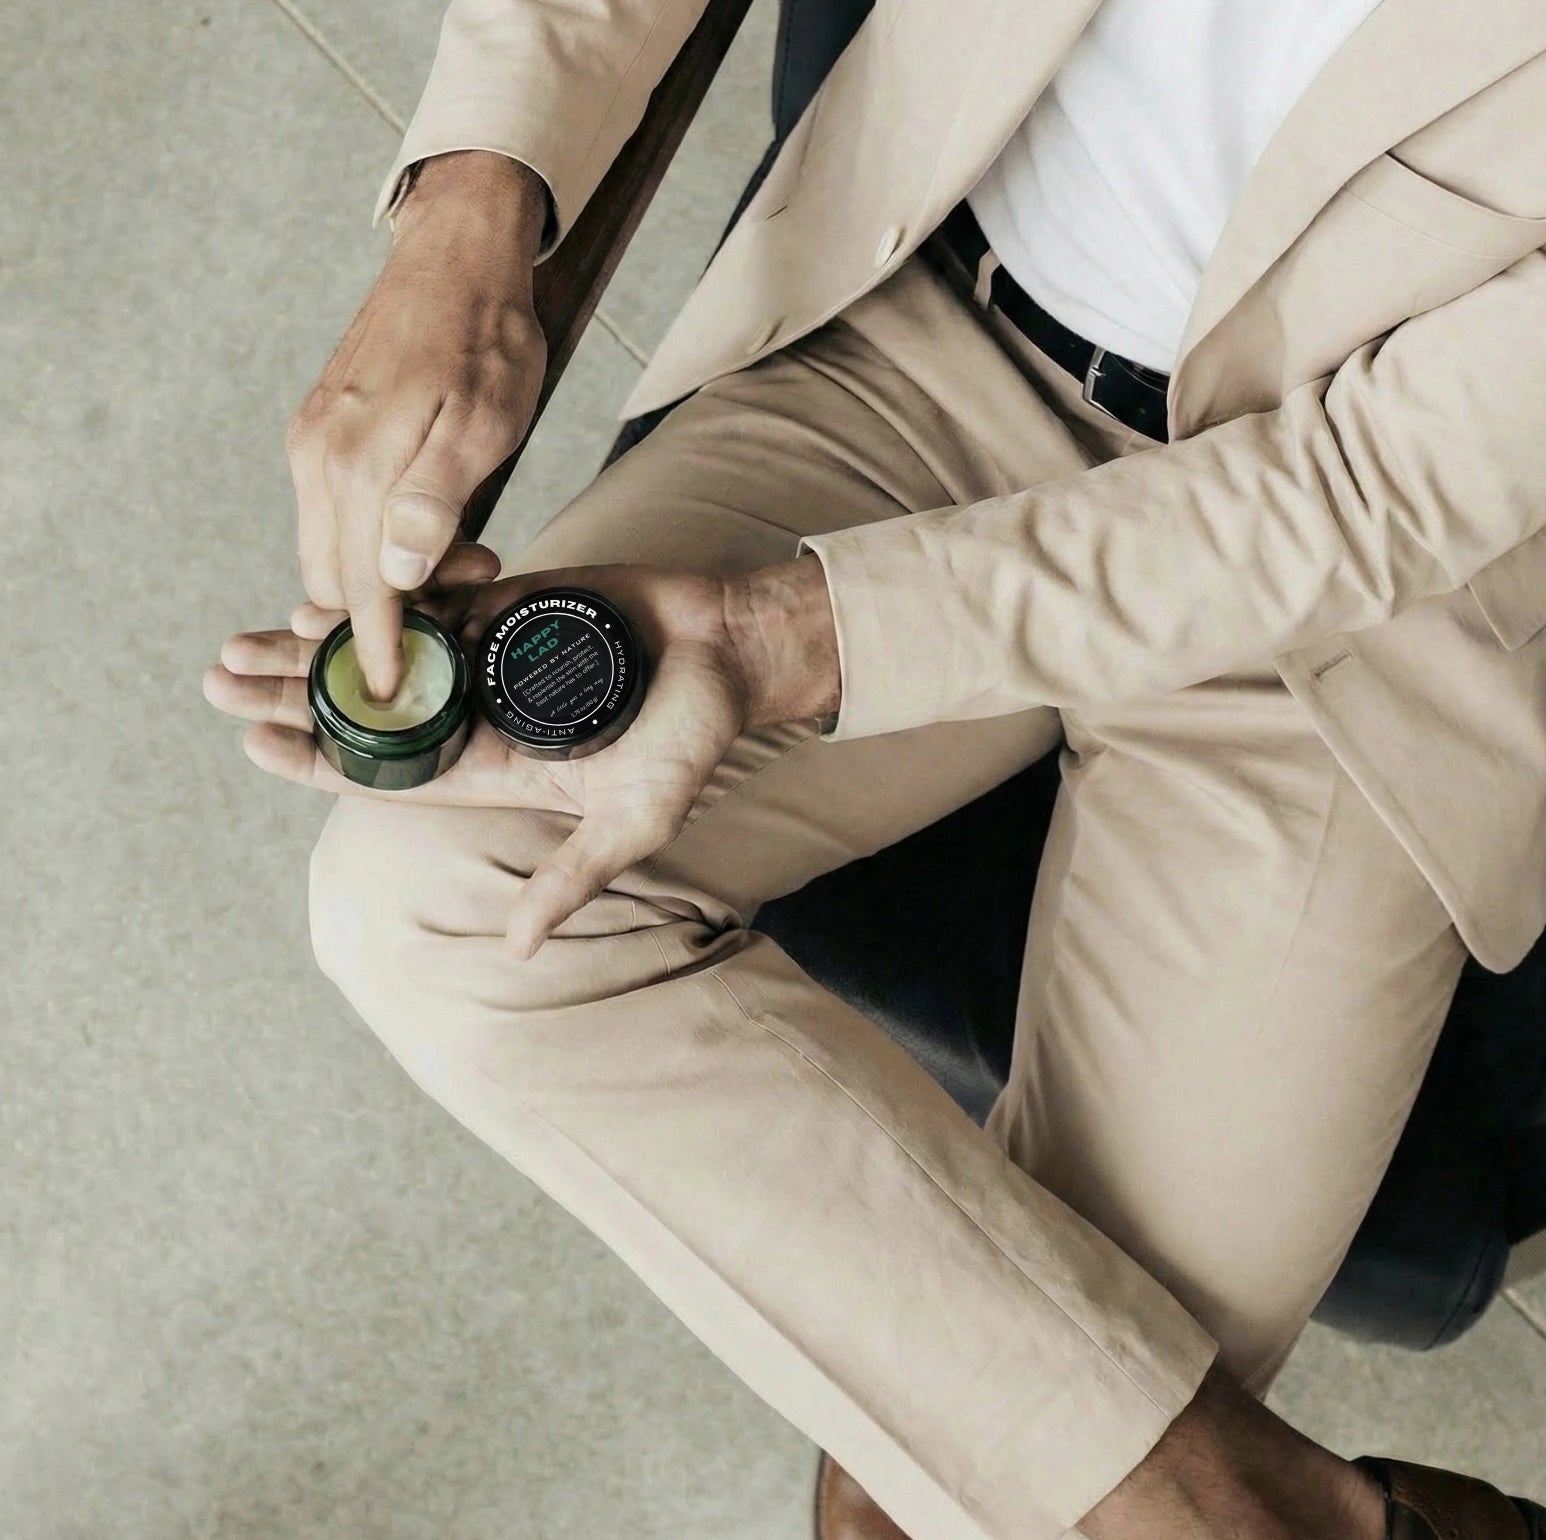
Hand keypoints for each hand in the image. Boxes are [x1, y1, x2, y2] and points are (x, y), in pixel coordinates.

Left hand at [203, 557, 839, 958]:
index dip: (321, 759)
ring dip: (313, 646)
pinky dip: (376, 597)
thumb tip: (516, 947)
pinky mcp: (506, 605)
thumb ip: (575, 876)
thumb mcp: (635, 819)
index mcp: (496, 772)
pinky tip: (322, 591)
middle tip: (217, 679)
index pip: (389, 771)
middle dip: (293, 697)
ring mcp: (489, 659)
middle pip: (367, 711)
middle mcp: (480, 717)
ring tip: (243, 637)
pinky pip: (428, 602)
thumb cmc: (690, 740)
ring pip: (383, 655)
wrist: (729, 654)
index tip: (257, 742)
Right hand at [285, 151, 549, 704]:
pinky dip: (372, 542)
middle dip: (387, 617)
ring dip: (384, 579)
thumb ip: (435, 502)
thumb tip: (395, 574)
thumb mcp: (484, 424)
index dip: (375, 650)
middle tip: (462, 606)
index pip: (356, 590)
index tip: (388, 700)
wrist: (460, 256)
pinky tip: (428, 530)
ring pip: (331, 550)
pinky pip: (335, 514)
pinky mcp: (324, 431)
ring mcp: (315, 444)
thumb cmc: (487, 341)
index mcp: (356, 468)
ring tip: (464, 560)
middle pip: (332, 581)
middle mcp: (320, 461)